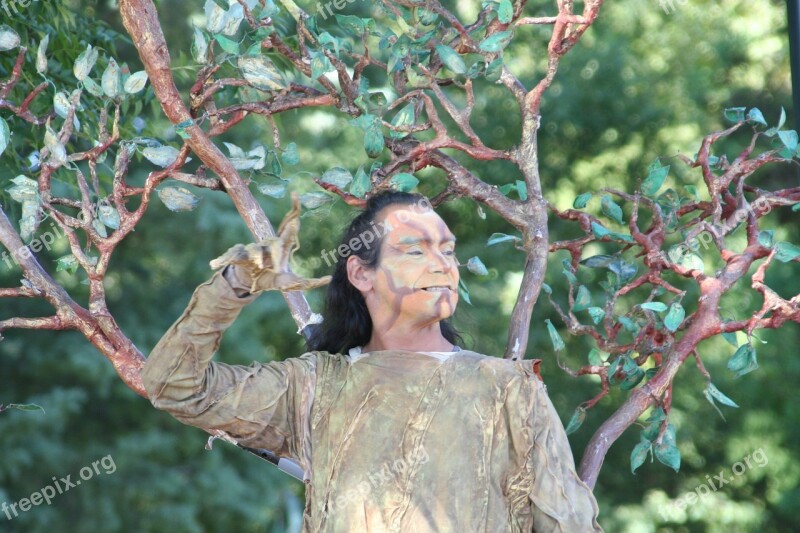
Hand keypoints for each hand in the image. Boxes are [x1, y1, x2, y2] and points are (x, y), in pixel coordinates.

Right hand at [209, 193, 331, 293]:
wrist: (255, 282)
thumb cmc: (275, 279)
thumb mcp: (293, 283)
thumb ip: (311, 283)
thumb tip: (328, 279)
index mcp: (281, 247)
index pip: (289, 228)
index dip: (293, 211)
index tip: (296, 196)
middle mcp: (267, 245)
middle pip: (274, 240)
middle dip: (280, 236)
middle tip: (285, 246)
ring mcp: (252, 250)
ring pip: (255, 250)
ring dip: (257, 257)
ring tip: (259, 265)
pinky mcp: (238, 257)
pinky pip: (231, 256)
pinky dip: (222, 260)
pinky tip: (214, 265)